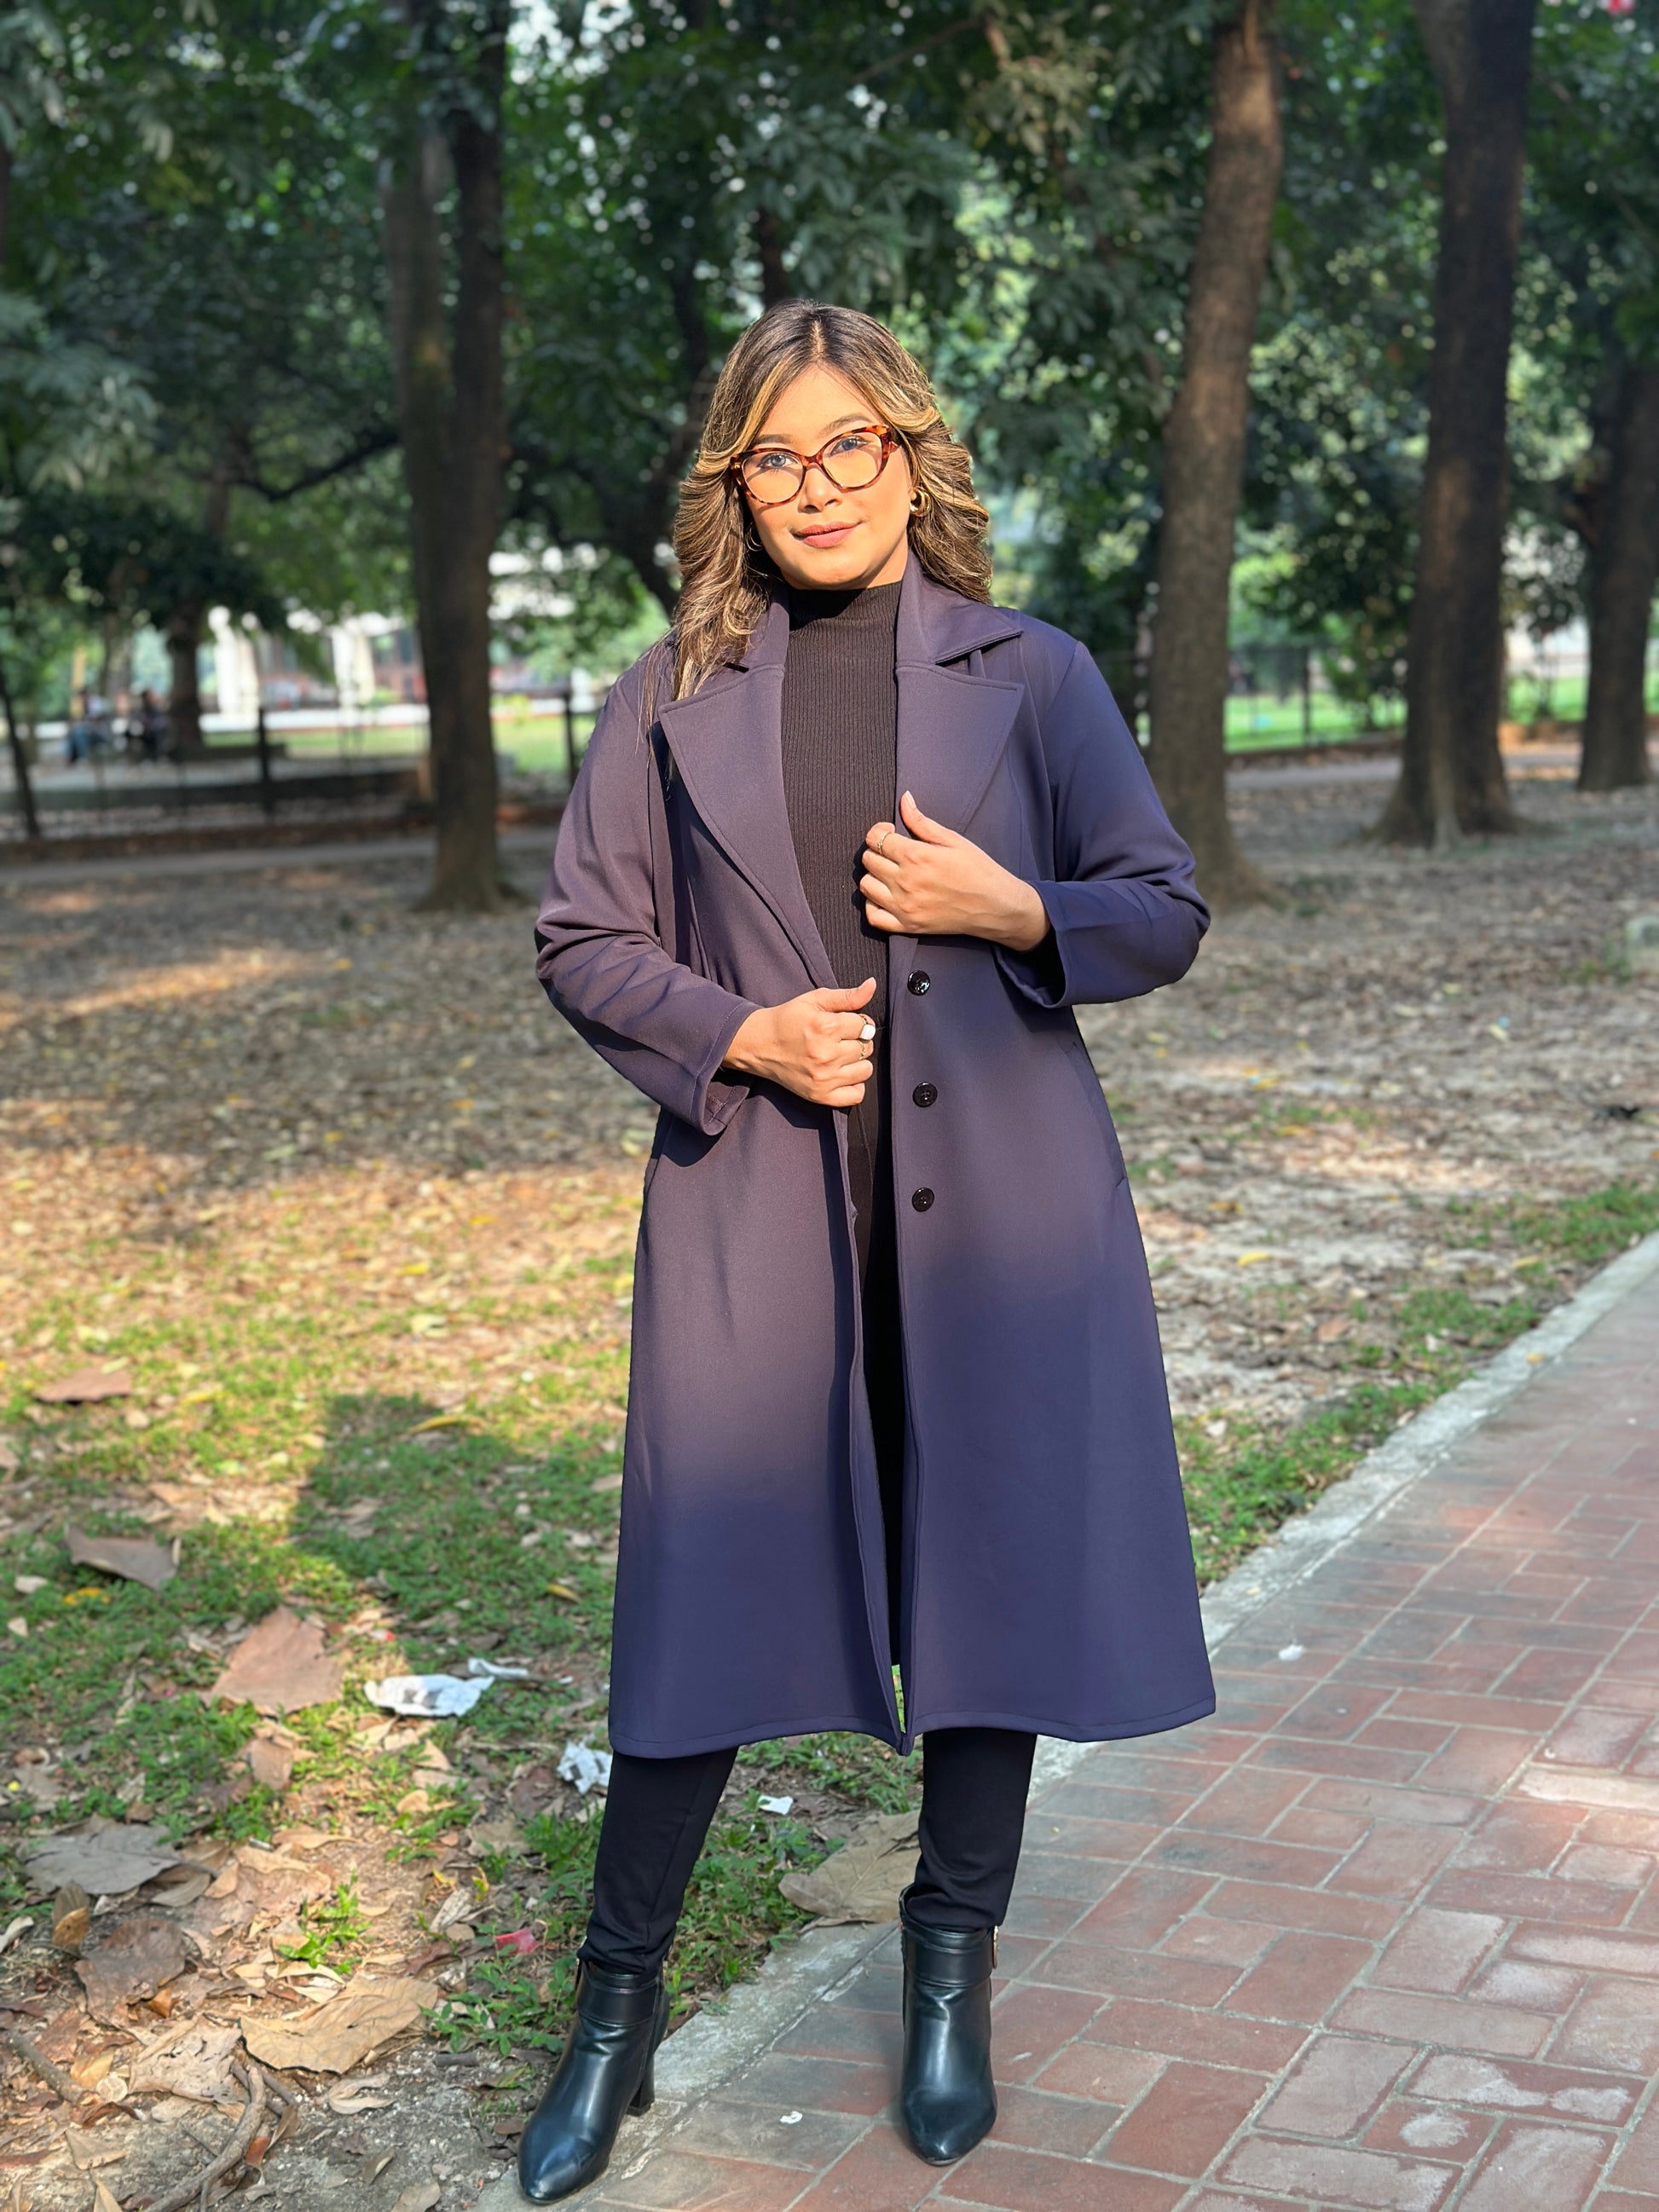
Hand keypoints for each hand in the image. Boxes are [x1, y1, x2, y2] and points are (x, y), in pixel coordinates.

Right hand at [723, 977, 877, 1106]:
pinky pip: (856, 1095)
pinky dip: (854, 1085)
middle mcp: (826, 1054)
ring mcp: (823, 1077)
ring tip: (840, 1056)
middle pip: (867, 1047)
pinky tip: (842, 1074)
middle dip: (857, 1041)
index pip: (865, 1025)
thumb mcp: (815, 999)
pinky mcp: (820, 1095)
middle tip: (838, 1040)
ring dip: (858, 1063)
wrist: (759, 1045)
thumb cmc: (789, 1019)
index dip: (857, 1022)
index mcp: (825, 1027)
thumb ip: (847, 995)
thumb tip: (872, 984)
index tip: (844, 1024)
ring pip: (866, 1070)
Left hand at [861, 790, 1050, 951]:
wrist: (996, 906)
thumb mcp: (953, 840)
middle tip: (893, 852)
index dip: (880, 831)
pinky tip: (885, 897)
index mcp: (915, 856)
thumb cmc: (978, 870)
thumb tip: (904, 799)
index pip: (875, 838)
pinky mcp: (907, 926)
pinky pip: (873, 916)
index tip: (891, 832)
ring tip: (890, 873)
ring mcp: (904, 906)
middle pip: (868, 860)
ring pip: (866, 886)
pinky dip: (872, 906)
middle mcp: (904, 882)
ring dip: (874, 876)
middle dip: (877, 851)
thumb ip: (922, 821)